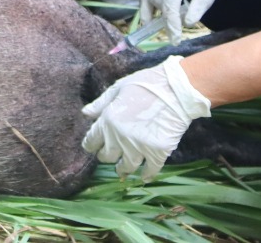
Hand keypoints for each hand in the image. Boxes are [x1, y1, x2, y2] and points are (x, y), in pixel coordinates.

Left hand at [81, 56, 211, 179]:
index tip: (92, 147)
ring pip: (126, 167)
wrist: (175, 90)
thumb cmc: (145, 84)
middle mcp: (119, 137)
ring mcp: (139, 146)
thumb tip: (85, 113)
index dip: (91, 145)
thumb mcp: (118, 88)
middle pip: (107, 157)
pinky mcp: (157, 152)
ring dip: (123, 169)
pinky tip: (144, 176)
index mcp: (107, 120)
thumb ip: (101, 103)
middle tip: (109, 156)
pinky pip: (150, 170)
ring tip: (123, 169)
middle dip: (106, 156)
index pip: (92, 141)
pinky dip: (146, 174)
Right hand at [139, 0, 240, 39]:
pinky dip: (146, 3)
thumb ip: (202, 2)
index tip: (175, 39)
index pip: (169, 0)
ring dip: (156, 11)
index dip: (170, 21)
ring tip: (168, 24)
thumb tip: (189, 23)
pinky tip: (149, 17)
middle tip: (176, 34)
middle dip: (164, 19)